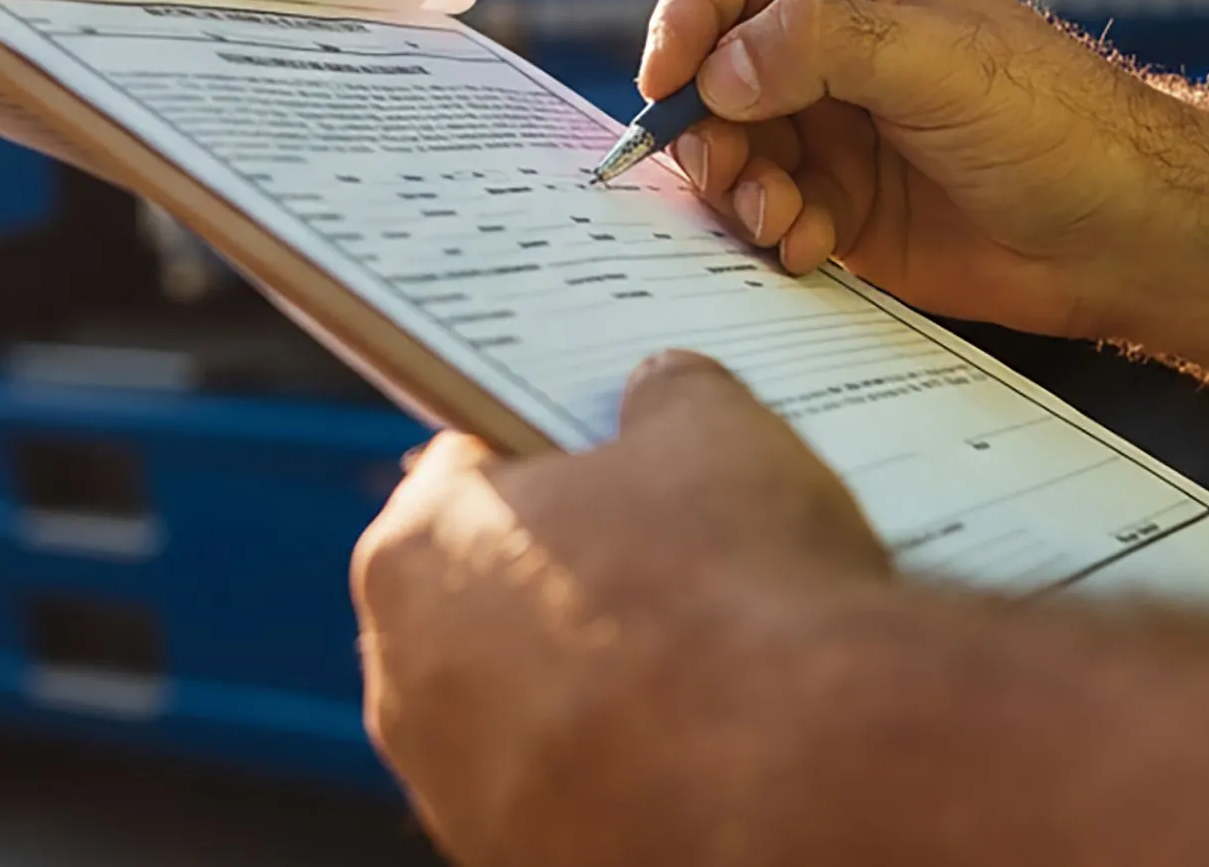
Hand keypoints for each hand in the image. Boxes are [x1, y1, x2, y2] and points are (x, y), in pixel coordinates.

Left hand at [352, 351, 887, 866]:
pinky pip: (571, 792)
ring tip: (707, 657)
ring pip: (524, 708)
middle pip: (484, 594)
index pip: (465, 470)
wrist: (801, 783)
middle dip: (566, 571)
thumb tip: (667, 390)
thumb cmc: (734, 593)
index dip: (548, 451)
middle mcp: (407, 685)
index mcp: (417, 553)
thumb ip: (670, 396)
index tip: (606, 453)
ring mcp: (463, 794)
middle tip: (670, 551)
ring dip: (592, 681)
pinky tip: (709, 743)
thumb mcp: (716, 433)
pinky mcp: (523, 863)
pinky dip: (624, 768)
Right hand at [641, 0, 1208, 375]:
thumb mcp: (944, 64)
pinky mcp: (842, 211)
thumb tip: (719, 69)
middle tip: (730, 170)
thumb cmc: (1060, 125)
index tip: (673, 78)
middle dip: (704, 124)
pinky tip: (808, 250)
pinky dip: (768, 234)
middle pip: (712, 70)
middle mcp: (831, 54)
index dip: (688, 14)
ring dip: (735, 187)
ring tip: (780, 220)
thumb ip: (827, 48)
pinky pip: (765, 215)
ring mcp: (833, 134)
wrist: (1127, 236)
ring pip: (729, 149)